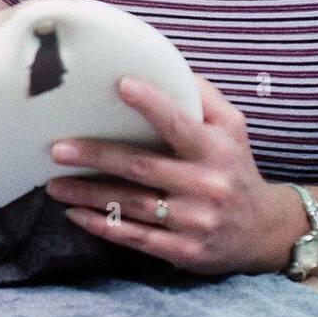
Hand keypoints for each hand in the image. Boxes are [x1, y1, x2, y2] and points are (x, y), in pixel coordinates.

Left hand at [45, 73, 294, 275]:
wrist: (263, 232)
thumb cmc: (236, 169)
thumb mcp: (233, 129)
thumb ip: (205, 97)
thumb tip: (168, 66)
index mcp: (215, 150)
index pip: (179, 123)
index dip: (151, 104)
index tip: (120, 84)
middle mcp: (205, 185)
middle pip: (141, 167)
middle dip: (96, 156)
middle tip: (58, 148)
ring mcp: (193, 221)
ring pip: (130, 204)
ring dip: (87, 194)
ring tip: (53, 183)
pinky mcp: (182, 251)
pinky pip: (134, 237)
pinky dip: (102, 225)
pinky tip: (74, 214)